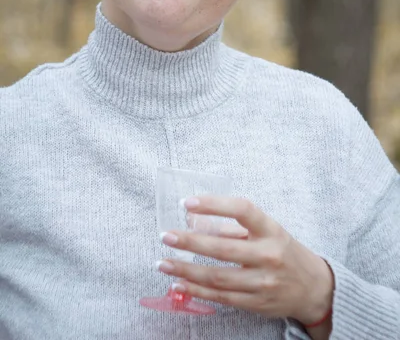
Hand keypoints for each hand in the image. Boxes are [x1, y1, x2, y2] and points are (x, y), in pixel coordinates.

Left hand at [158, 195, 333, 325]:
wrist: (314, 288)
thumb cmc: (284, 252)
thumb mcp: (267, 231)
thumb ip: (234, 228)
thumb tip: (195, 221)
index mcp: (271, 230)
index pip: (241, 210)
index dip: (213, 204)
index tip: (187, 203)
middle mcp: (268, 255)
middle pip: (223, 248)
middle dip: (190, 242)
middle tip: (166, 236)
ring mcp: (262, 282)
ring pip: (217, 277)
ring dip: (186, 270)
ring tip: (163, 262)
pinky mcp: (255, 303)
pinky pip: (220, 297)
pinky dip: (196, 290)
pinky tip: (179, 283)